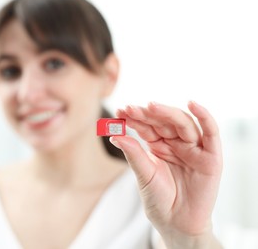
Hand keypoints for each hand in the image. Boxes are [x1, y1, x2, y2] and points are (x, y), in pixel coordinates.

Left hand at [110, 101, 222, 247]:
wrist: (176, 223)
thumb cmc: (159, 199)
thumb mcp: (143, 175)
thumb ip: (133, 154)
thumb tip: (114, 135)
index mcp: (159, 145)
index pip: (147, 127)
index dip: (135, 118)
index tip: (119, 112)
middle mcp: (176, 143)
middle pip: (163, 122)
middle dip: (147, 114)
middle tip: (131, 109)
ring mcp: (193, 148)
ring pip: (183, 123)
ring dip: (167, 113)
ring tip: (150, 107)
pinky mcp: (211, 156)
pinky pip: (211, 133)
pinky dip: (205, 116)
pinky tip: (193, 104)